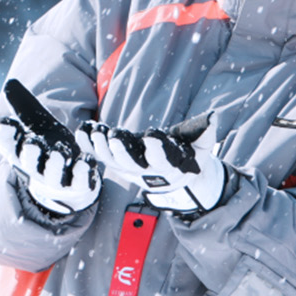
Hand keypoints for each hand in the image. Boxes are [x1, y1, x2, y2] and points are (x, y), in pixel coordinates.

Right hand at [0, 119, 100, 220]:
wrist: (70, 176)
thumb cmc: (48, 146)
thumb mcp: (36, 125)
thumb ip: (22, 109)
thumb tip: (6, 89)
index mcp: (23, 156)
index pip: (9, 148)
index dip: (7, 138)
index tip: (7, 125)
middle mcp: (38, 171)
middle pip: (30, 165)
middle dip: (30, 155)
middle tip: (31, 144)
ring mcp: (58, 181)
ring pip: (54, 177)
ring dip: (55, 165)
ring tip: (58, 153)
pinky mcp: (78, 185)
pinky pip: (80, 182)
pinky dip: (83, 173)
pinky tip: (84, 161)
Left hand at [88, 115, 233, 219]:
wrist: (172, 178)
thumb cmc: (188, 157)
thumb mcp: (202, 147)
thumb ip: (206, 132)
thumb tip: (213, 117)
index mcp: (169, 167)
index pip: (162, 161)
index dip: (157, 150)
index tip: (152, 137)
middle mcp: (147, 172)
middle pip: (132, 165)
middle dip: (122, 151)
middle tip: (114, 136)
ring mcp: (129, 170)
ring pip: (112, 162)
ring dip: (102, 148)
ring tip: (95, 132)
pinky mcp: (116, 164)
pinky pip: (100, 157)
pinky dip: (90, 146)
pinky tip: (83, 132)